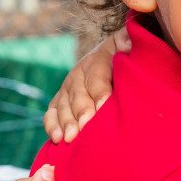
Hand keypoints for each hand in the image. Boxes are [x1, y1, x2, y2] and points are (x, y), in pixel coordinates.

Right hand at [44, 26, 130, 141]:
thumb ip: (129, 42)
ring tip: (70, 138)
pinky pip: (51, 114)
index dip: (99, 93)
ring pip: (63, 106)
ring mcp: (67, 89)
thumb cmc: (125, 56)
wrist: (111, 57)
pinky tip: (57, 139)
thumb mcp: (128, 44)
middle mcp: (78, 74)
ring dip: (66, 122)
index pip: (97, 78)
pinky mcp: (59, 102)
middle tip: (85, 127)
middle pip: (78, 95)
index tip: (103, 108)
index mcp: (96, 59)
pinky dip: (52, 126)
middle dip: (81, 112)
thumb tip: (129, 42)